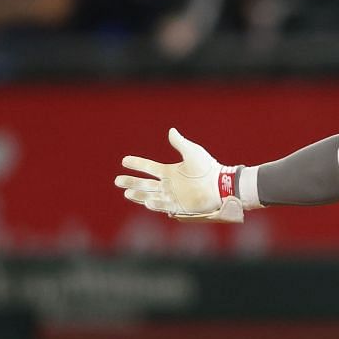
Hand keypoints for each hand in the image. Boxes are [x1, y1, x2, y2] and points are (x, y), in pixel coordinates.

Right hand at [114, 127, 243, 221]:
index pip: (149, 168)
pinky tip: (147, 201)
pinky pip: (164, 206)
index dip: (137, 164)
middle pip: (145, 184)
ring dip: (139, 195)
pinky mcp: (180, 208)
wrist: (221, 185)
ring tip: (126, 194)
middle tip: (117, 181)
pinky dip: (155, 204)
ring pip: (151, 196)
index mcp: (170, 172)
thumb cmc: (208, 168)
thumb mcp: (193, 152)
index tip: (124, 161)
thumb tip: (171, 130)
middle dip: (131, 182)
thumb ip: (180, 143)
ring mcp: (173, 197)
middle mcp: (169, 185)